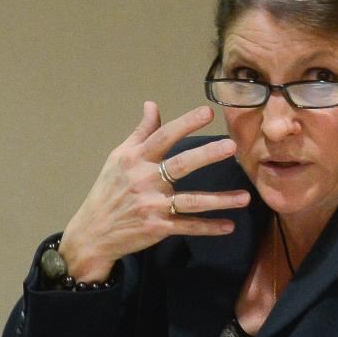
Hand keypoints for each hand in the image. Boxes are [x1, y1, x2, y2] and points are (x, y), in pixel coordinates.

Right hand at [58, 102, 249, 281]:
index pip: (164, 137)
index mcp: (136, 159)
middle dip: (206, 155)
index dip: (186, 123)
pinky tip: (229, 226)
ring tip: (245, 197)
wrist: (92, 232)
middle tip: (231, 146)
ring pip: (191, 201)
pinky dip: (209, 228)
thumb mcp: (119, 158)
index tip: (208, 111)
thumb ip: (141, 132)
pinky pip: (187, 227)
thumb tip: (152, 104)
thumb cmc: (109, 190)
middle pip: (180, 165)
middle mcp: (145, 180)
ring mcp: (152, 206)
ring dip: (219, 200)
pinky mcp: (157, 228)